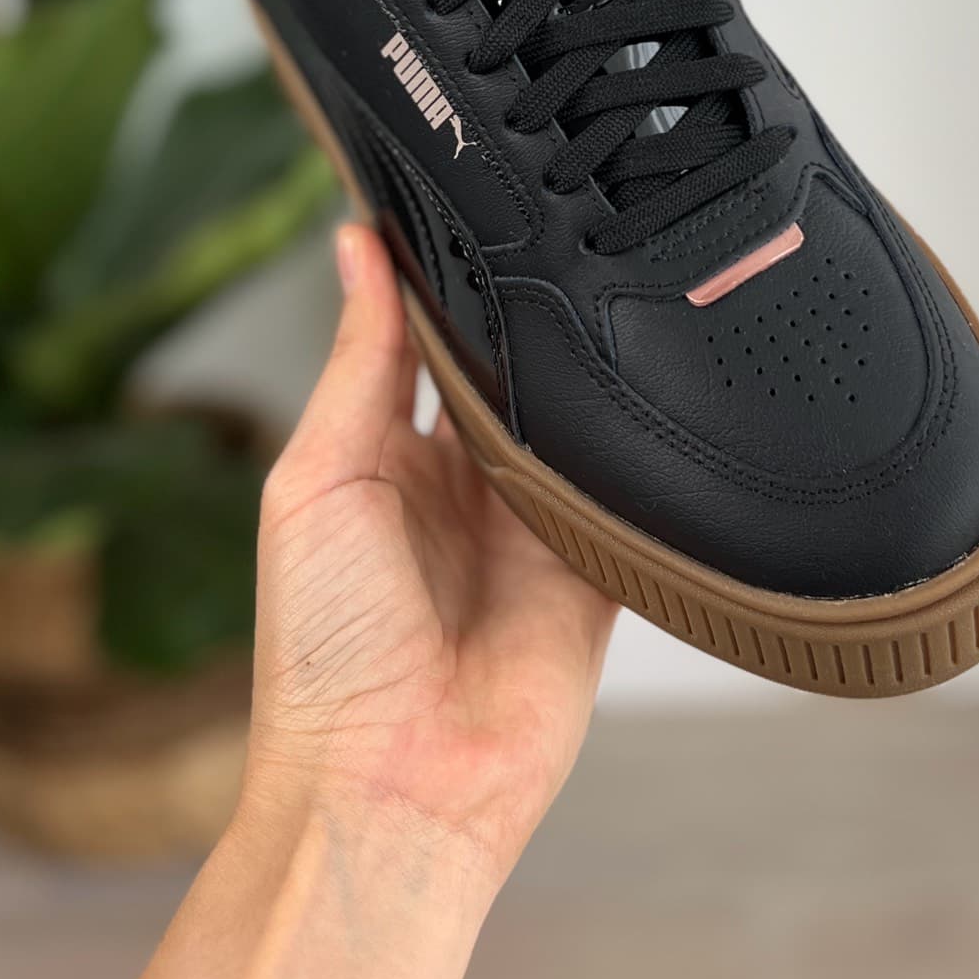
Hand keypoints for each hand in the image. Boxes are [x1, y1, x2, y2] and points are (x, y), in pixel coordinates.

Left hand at [239, 224, 617, 889]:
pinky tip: (662, 392)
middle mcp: (462, 486)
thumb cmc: (320, 653)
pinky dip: (645, 456)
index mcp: (383, 456)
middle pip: (511, 370)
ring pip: (576, 419)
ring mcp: (533, 530)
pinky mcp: (596, 576)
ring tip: (617, 288)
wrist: (392, 792)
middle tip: (565, 220)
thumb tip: (356, 245)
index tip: (473, 186)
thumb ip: (358, 363)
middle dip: (534, 313)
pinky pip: (631, 496)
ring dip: (590, 374)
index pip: (426, 338)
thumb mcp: (317, 480)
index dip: (449, 273)